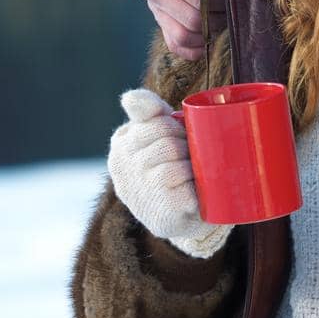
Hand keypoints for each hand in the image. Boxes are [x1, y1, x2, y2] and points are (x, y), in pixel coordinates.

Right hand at [107, 88, 231, 257]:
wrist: (184, 220)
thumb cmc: (172, 169)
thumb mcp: (158, 136)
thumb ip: (148, 110)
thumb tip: (127, 98)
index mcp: (120, 143)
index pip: (150, 117)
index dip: (173, 126)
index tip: (181, 135)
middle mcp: (122, 167)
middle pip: (166, 137)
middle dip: (187, 143)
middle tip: (194, 156)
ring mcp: (138, 190)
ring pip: (174, 158)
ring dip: (194, 165)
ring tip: (195, 175)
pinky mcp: (161, 213)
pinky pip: (185, 185)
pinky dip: (197, 187)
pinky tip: (196, 193)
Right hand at [141, 0, 226, 58]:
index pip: (198, 0)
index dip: (222, 3)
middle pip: (192, 21)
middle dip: (218, 18)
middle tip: (231, 8)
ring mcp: (155, 9)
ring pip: (183, 38)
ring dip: (208, 33)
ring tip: (221, 17)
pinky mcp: (161, 24)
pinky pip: (177, 47)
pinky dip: (197, 47)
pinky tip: (211, 33)